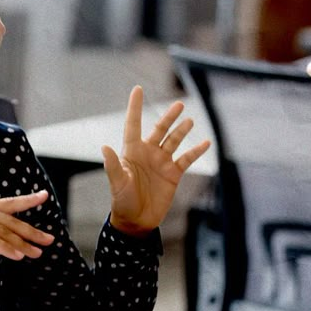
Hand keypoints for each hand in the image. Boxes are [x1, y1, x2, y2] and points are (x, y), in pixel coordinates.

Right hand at [0, 190, 54, 259]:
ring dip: (22, 244)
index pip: (8, 203)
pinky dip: (6, 248)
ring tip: (37, 253)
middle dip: (32, 231)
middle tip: (49, 240)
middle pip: (11, 221)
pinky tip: (18, 255)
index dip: (27, 200)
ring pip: (4, 232)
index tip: (44, 196)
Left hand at [101, 85, 210, 236]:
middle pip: (160, 129)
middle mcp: (148, 153)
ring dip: (182, 131)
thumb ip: (113, 166)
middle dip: (169, 117)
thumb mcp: (117, 183)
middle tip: (179, 104)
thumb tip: (105, 147)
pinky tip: (206, 143)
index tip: (138, 88)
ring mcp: (162, 162)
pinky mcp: (173, 174)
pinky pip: (187, 159)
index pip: (133, 124)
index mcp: (132, 151)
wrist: (137, 221)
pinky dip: (196, 151)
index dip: (135, 107)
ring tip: (190, 121)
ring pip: (174, 141)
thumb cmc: (122, 201)